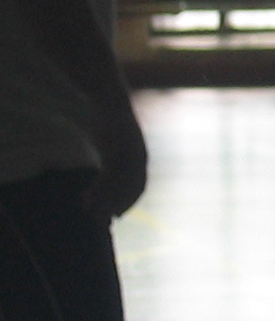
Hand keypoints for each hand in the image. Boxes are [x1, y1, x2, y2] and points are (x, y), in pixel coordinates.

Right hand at [83, 101, 147, 218]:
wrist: (110, 100)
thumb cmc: (112, 121)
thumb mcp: (119, 141)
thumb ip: (119, 157)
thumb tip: (114, 168)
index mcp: (142, 158)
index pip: (139, 187)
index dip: (129, 202)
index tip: (119, 215)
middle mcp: (138, 160)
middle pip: (129, 191)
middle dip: (117, 207)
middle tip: (103, 221)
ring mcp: (126, 156)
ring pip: (116, 188)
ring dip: (103, 203)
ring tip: (90, 214)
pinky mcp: (113, 152)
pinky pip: (105, 178)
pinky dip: (96, 192)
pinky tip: (85, 199)